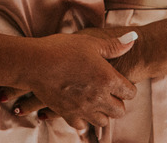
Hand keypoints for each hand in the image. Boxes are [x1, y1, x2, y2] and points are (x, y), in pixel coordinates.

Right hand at [0, 31, 137, 128]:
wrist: (34, 63)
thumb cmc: (62, 49)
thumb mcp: (90, 42)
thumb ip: (114, 45)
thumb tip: (133, 40)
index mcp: (107, 79)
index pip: (130, 93)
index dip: (128, 87)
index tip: (121, 83)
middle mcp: (98, 98)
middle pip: (119, 111)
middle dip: (117, 102)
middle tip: (109, 92)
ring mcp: (82, 108)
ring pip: (103, 121)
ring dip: (102, 113)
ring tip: (96, 101)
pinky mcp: (67, 114)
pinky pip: (81, 125)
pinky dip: (83, 120)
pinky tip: (80, 109)